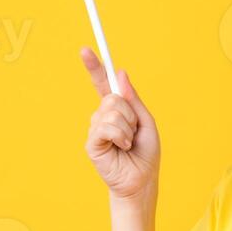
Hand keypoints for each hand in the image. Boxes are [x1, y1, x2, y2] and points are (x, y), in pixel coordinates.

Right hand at [81, 46, 160, 200]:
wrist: (142, 180)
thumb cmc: (146, 153)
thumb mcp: (146, 121)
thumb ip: (133, 99)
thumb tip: (120, 73)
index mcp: (116, 109)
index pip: (102, 84)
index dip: (95, 67)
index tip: (86, 50)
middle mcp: (103, 116)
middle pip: (111, 97)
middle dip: (129, 113)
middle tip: (134, 132)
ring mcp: (95, 129)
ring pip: (110, 112)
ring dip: (127, 128)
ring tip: (128, 143)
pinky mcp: (92, 143)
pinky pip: (105, 127)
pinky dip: (120, 136)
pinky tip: (121, 148)